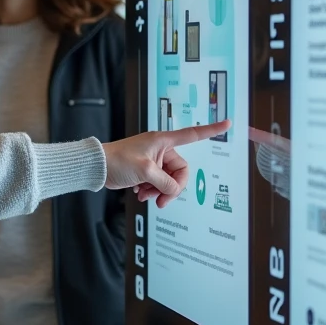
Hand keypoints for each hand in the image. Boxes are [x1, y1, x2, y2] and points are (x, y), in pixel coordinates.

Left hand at [102, 120, 229, 207]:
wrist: (98, 167)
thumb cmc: (118, 160)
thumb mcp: (145, 171)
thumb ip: (164, 182)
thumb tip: (173, 191)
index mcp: (163, 141)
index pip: (193, 134)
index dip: (211, 130)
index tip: (228, 123)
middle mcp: (161, 150)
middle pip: (180, 172)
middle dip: (171, 188)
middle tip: (161, 200)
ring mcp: (154, 161)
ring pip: (169, 181)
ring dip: (159, 191)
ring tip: (145, 195)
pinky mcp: (146, 171)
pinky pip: (158, 184)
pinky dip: (152, 191)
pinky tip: (140, 194)